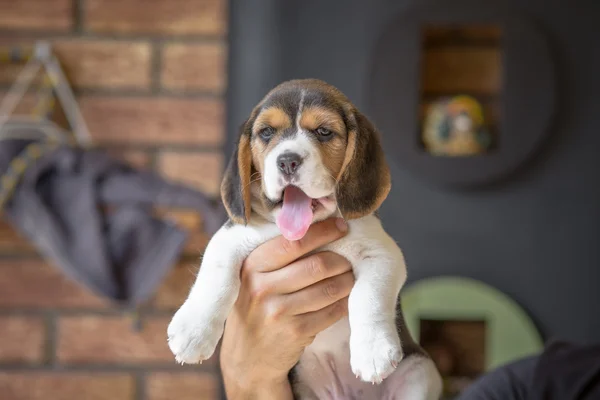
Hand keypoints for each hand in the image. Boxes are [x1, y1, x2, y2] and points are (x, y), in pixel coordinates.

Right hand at [220, 218, 352, 399]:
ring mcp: (279, 312)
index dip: (324, 231)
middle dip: (342, 259)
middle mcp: (262, 288)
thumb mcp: (252, 278)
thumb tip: (318, 226)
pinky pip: (332, 311)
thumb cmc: (254, 307)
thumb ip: (276, 255)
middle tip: (350, 257)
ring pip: (329, 288)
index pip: (294, 241)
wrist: (245, 358)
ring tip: (351, 275)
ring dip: (348, 280)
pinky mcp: (296, 333)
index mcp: (252, 266)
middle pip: (317, 265)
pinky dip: (345, 302)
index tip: (342, 226)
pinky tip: (346, 297)